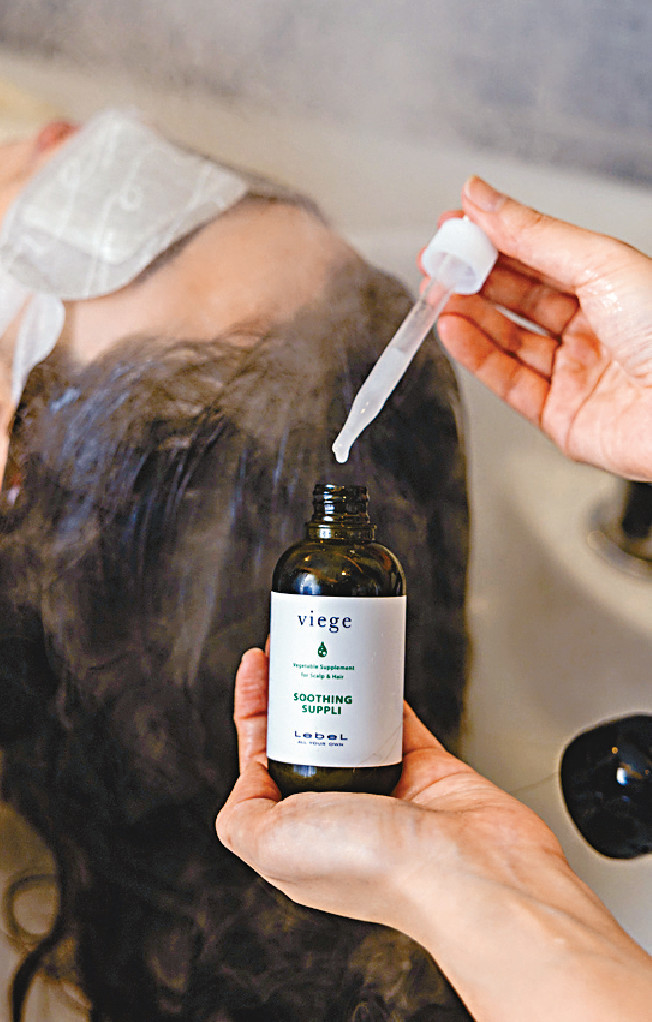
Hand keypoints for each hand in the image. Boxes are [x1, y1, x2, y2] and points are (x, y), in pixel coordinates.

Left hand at [216, 647, 651, 1021]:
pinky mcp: (427, 771)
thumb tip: (244, 786)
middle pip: (304, 733)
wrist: (465, 873)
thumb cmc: (372, 868)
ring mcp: (383, 791)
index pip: (260, 757)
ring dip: (337, 683)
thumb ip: (241, 817)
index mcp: (293, 835)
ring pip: (350, 723)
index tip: (258, 662)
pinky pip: (397, 718)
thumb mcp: (270, 845)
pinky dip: (384, 689)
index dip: (254, 706)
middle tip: (293, 643)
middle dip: (293, 687)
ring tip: (327, 643)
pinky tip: (372, 662)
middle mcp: (336, 813)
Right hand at [436, 176, 651, 481]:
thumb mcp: (600, 262)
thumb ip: (533, 233)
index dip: (494, 239)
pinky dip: (475, 355)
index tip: (455, 224)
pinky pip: (508, 381)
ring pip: (508, 340)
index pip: (538, 256)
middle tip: (438, 260)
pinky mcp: (560, 416)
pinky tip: (453, 329)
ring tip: (439, 293)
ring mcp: (575, 374)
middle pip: (518, 298)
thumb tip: (483, 197)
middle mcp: (593, 329)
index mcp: (611, 286)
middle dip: (474, 277)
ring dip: (469, 314)